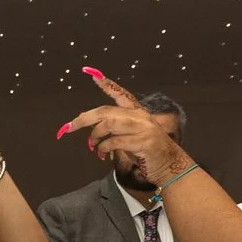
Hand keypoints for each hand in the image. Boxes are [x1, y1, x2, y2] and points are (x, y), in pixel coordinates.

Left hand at [61, 68, 193, 188]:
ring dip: (95, 136)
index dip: (107, 85)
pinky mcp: (143, 142)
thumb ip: (115, 130)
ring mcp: (143, 128)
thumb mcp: (130, 137)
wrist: (170, 166)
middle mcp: (141, 117)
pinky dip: (104, 148)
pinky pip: (115, 141)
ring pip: (109, 124)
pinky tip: (102, 154)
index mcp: (138, 112)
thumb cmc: (147, 153)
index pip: (121, 94)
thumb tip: (91, 128)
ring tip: (92, 146)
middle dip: (85, 118)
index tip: (93, 76)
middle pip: (107, 111)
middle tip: (70, 126)